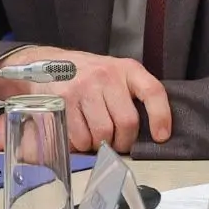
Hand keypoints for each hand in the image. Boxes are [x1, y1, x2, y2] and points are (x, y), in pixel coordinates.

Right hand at [0, 47, 169, 154]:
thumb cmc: (90, 74)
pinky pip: (78, 136)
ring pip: (102, 132)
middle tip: (119, 144)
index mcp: (128, 69)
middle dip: (125, 141)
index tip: (161, 136)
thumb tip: (152, 130)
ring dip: (101, 145)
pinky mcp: (63, 101)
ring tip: (98, 140)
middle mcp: (107, 76)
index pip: (153, 91)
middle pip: (126, 121)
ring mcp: (83, 88)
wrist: (47, 63)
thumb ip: (133, 94)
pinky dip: (82, 145)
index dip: (161, 116)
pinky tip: (81, 138)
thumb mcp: (117, 73)